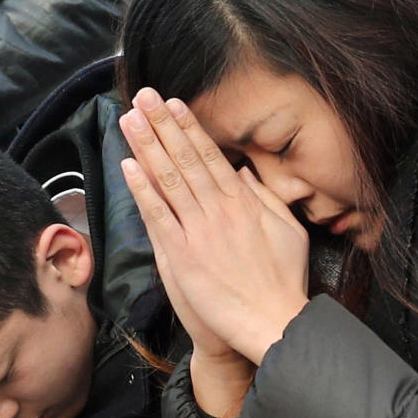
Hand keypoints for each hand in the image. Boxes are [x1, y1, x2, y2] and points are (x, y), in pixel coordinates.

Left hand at [119, 88, 309, 366]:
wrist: (273, 322)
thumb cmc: (283, 281)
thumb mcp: (288, 231)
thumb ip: (265, 198)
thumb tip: (243, 173)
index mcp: (244, 202)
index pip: (210, 156)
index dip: (188, 128)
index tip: (172, 104)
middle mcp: (220, 209)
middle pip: (185, 159)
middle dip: (162, 125)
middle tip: (143, 96)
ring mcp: (199, 231)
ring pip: (168, 179)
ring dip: (147, 146)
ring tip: (130, 118)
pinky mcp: (183, 256)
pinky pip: (158, 216)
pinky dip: (143, 190)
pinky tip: (129, 166)